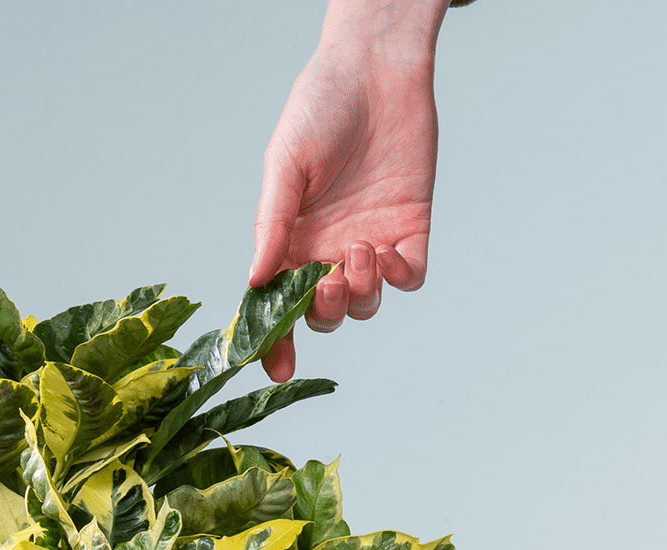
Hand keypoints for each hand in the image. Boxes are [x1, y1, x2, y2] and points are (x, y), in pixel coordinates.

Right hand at [249, 30, 441, 379]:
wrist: (376, 67)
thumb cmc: (320, 107)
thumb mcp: (284, 164)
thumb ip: (272, 223)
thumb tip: (257, 280)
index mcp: (290, 242)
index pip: (279, 306)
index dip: (276, 342)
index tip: (278, 365)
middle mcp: (327, 250)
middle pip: (323, 314)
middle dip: (324, 311)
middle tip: (328, 280)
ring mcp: (370, 242)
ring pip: (366, 303)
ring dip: (362, 292)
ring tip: (361, 251)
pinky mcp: (410, 228)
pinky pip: (408, 277)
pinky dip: (398, 279)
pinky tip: (387, 253)